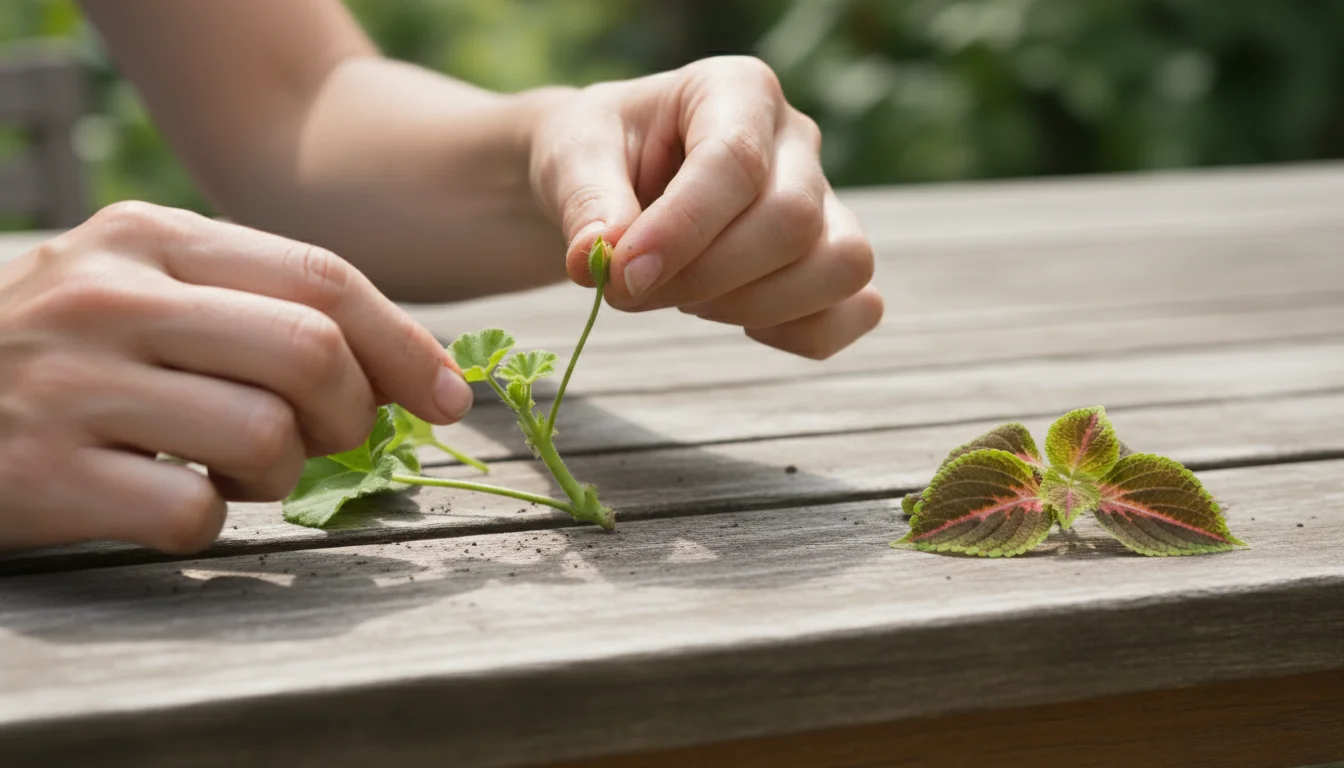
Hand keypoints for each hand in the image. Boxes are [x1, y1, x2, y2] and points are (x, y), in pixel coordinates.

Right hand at [0, 202, 471, 552]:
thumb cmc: (67, 350)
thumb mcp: (148, 289)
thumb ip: (263, 307)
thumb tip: (405, 372)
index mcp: (152, 238)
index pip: (323, 277)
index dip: (405, 345)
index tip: (450, 398)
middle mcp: (112, 297)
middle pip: (310, 352)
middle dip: (354, 413)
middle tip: (333, 439)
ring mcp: (73, 384)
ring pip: (265, 435)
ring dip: (281, 472)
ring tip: (234, 466)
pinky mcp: (43, 474)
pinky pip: (193, 512)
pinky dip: (209, 520)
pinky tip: (170, 496)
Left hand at [529, 56, 882, 358]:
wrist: (613, 176)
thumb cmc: (598, 155)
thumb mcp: (571, 158)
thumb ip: (585, 202)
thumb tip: (596, 257)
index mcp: (737, 88)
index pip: (735, 161)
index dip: (682, 230)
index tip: (622, 276)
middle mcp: (796, 138)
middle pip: (793, 220)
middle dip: (708, 277)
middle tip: (634, 292)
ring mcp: (826, 199)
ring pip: (842, 265)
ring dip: (757, 307)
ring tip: (687, 301)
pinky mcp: (833, 257)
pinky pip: (858, 308)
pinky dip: (802, 333)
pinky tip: (739, 322)